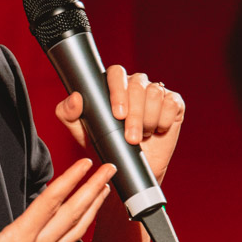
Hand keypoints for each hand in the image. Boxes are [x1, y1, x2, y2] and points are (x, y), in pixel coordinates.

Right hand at [0, 158, 114, 241]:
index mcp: (19, 240)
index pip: (49, 203)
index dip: (69, 181)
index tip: (85, 164)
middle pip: (72, 214)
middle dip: (93, 189)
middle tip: (111, 169)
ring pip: (75, 228)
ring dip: (93, 207)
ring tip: (106, 189)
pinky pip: (67, 240)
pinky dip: (81, 225)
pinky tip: (85, 218)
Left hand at [56, 68, 184, 185]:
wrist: (130, 167)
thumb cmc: (105, 144)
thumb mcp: (82, 132)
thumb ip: (68, 113)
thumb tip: (75, 98)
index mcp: (114, 85)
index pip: (116, 73)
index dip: (118, 91)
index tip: (117, 114)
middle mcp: (136, 84)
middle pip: (138, 85)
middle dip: (134, 114)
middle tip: (131, 138)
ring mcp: (156, 92)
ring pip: (155, 93)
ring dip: (148, 119)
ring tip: (142, 136)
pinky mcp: (173, 103)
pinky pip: (171, 103)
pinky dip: (164, 120)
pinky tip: (157, 130)